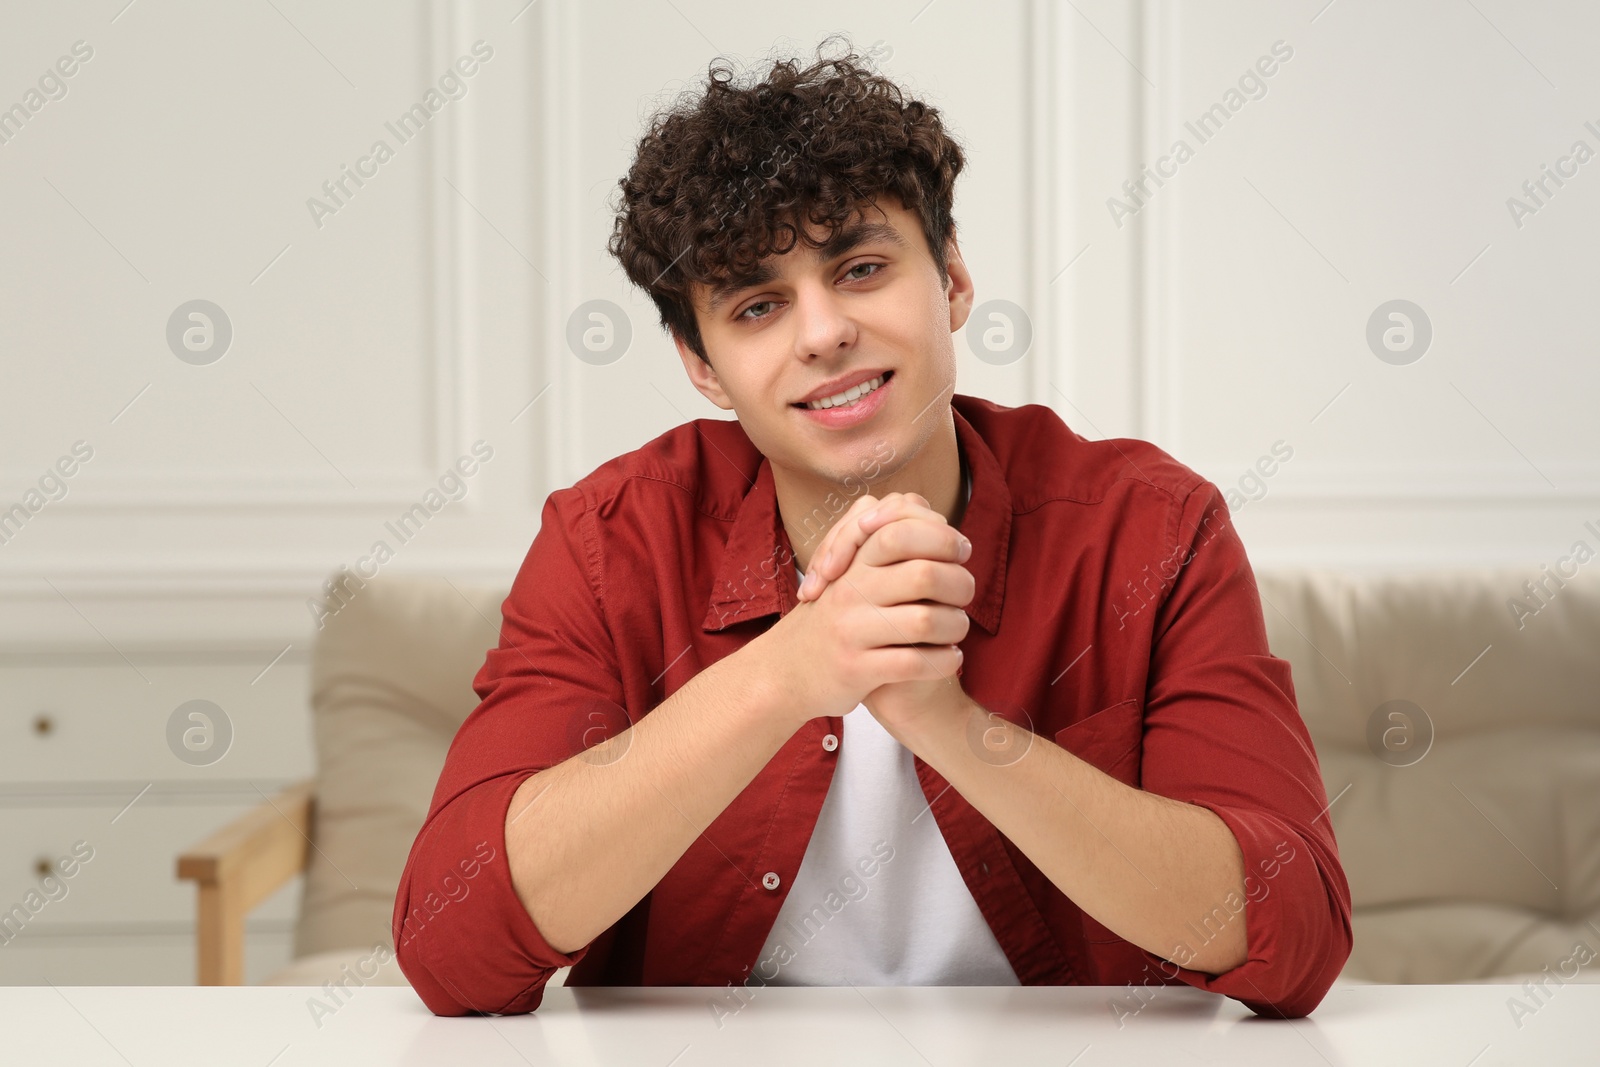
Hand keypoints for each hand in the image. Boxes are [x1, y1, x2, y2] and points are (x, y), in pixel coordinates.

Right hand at [755, 500, 974, 730]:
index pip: (901, 529)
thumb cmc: (834, 617)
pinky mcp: (855, 669)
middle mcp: (849, 590)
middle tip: (965, 595)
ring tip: (957, 630)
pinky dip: (944, 661)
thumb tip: (937, 519)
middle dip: (960, 585)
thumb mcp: (850, 572)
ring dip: (956, 626)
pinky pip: (914, 663)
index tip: (961, 552)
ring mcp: (851, 630)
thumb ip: (885, 542)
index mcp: (853, 562)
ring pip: (925, 621)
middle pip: (924, 573)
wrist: (786, 671)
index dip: (942, 538)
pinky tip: (950, 659)